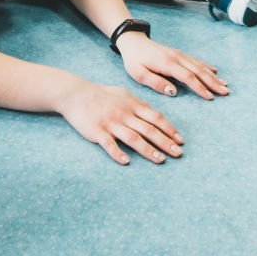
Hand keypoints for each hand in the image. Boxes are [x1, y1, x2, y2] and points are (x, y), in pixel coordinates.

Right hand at [55, 78, 184, 164]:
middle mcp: (125, 114)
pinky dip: (118, 153)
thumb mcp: (123, 94)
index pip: (156, 118)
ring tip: (160, 160)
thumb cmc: (100, 94)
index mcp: (132, 104)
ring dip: (148, 150)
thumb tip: (153, 113)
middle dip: (165, 142)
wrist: (76, 94)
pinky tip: (127, 161)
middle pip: (149, 129)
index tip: (180, 140)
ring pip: (134, 138)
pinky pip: (109, 144)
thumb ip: (138, 104)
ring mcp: (111, 123)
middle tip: (178, 153)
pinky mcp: (97, 132)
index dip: (170, 129)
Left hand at [118, 33, 228, 100]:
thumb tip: (174, 92)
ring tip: (225, 85)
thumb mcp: (139, 74)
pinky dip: (207, 66)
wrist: (133, 41)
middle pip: (199, 71)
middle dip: (213, 82)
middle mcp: (177, 57)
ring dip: (213, 76)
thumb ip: (156, 83)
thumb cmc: (134, 60)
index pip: (188, 77)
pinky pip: (196, 60)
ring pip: (200, 65)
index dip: (200, 88)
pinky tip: (215, 71)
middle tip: (225, 92)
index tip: (210, 97)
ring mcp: (179, 54)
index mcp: (167, 64)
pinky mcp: (179, 54)